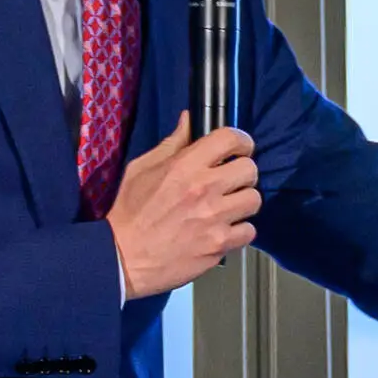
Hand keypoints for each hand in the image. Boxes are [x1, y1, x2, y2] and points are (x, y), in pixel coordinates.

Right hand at [108, 113, 261, 298]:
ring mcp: (214, 218)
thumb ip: (172, 144)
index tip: (240, 148)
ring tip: (227, 207)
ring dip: (243, 202)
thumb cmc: (130, 212)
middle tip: (232, 181)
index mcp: (185, 166)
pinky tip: (223, 229)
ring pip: (254, 200)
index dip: (241, 141)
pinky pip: (249, 231)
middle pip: (250, 169)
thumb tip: (189, 120)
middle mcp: (204, 189)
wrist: (123, 256)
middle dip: (243, 173)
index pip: (230, 139)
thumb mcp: (143, 169)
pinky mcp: (219, 244)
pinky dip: (239, 231)